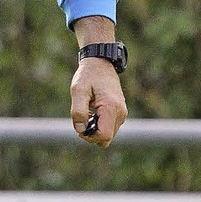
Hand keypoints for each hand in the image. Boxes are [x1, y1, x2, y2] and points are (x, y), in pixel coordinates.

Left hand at [70, 16, 127, 147]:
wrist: (100, 63)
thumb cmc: (88, 75)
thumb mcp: (78, 90)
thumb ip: (78, 111)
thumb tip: (80, 130)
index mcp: (111, 108)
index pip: (103, 135)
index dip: (88, 136)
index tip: (78, 126)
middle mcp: (120, 113)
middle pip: (106, 138)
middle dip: (91, 135)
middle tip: (80, 119)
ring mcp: (122, 113)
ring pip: (108, 134)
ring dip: (95, 129)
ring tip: (85, 113)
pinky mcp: (120, 112)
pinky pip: (110, 127)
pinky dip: (99, 125)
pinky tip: (91, 112)